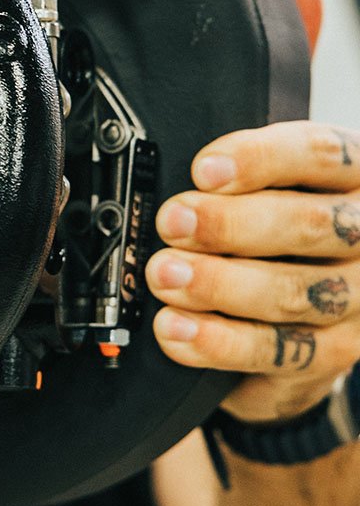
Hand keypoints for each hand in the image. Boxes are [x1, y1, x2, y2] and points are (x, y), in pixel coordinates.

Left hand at [146, 121, 359, 421]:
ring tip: (165, 276)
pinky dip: (219, 342)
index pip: (320, 154)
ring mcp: (358, 298)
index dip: (259, 159)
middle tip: (172, 224)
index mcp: (352, 178)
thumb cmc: (274, 232)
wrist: (303, 308)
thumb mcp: (266, 190)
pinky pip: (279, 350)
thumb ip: (234, 184)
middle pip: (308, 225)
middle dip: (229, 224)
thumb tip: (177, 194)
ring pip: (294, 292)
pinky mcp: (335, 350)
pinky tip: (177, 330)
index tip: (203, 171)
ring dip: (218, 284)